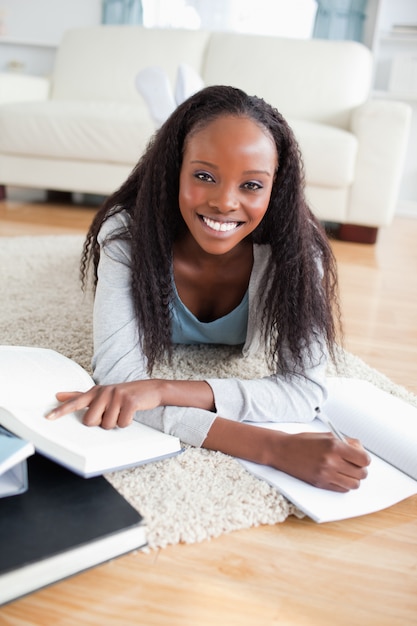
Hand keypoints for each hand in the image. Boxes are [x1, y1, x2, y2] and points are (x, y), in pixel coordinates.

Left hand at [46, 380, 164, 428]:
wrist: (151, 389)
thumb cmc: (124, 394)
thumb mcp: (102, 393)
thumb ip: (80, 396)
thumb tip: (59, 395)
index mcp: (96, 391)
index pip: (75, 402)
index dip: (62, 411)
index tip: (48, 418)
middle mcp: (104, 392)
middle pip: (91, 421)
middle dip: (101, 422)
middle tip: (111, 413)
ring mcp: (117, 396)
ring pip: (107, 425)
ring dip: (116, 423)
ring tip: (122, 412)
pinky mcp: (129, 402)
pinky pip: (122, 423)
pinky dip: (127, 422)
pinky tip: (130, 413)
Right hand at [273, 431, 370, 491]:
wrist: (283, 450)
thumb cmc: (304, 442)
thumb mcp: (327, 436)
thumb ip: (346, 442)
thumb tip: (361, 450)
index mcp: (334, 446)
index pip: (364, 459)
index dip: (364, 459)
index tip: (360, 458)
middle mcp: (331, 461)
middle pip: (361, 473)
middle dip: (360, 469)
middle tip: (353, 464)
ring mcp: (326, 474)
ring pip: (354, 484)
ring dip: (353, 478)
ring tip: (345, 471)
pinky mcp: (321, 483)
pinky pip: (343, 489)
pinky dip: (343, 484)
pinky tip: (337, 476)